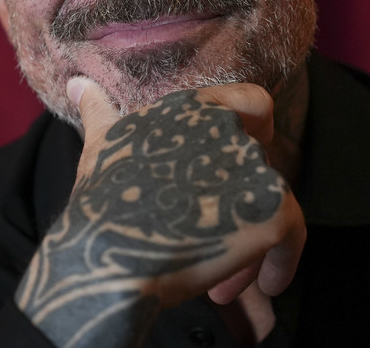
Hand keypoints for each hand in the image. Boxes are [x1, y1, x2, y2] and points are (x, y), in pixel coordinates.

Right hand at [14, 78, 305, 347]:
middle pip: (255, 169)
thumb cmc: (102, 201)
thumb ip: (99, 110)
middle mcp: (230, 127)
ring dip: (246, 242)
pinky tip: (262, 285)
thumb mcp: (101, 146)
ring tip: (216, 282)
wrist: (109, 253)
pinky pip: (292, 236)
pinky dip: (282, 262)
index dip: (258, 128)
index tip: (251, 155)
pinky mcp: (273, 207)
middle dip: (233, 209)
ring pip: (267, 206)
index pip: (253, 102)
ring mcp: (254, 165)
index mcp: (195, 107)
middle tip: (206, 245)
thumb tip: (77, 84)